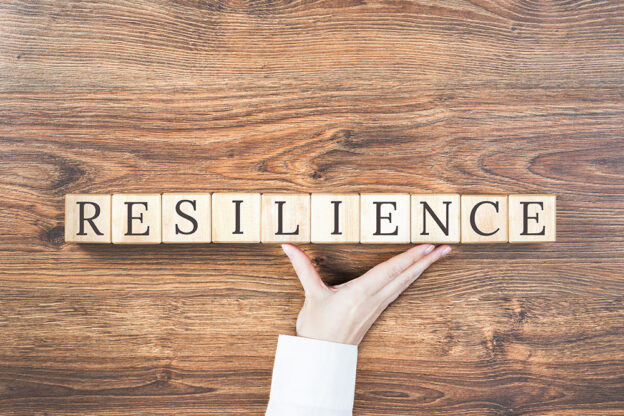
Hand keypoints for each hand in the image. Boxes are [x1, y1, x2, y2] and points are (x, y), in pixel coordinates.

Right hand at [281, 244, 451, 344]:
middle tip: (445, 248)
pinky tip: (415, 273)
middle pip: (405, 276)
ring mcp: (377, 306)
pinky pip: (398, 291)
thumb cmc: (317, 328)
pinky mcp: (375, 311)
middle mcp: (373, 299)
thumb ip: (302, 267)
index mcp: (360, 293)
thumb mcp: (311, 295)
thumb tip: (288, 247)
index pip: (390, 271)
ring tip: (437, 256)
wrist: (321, 357)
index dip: (410, 258)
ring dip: (421, 269)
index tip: (427, 247)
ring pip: (404, 284)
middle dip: (426, 261)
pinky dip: (409, 279)